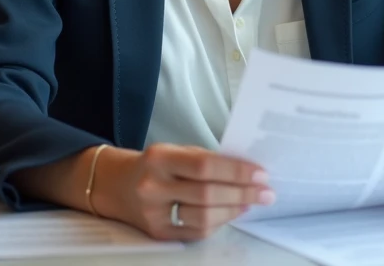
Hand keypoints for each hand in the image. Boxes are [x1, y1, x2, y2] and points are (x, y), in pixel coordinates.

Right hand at [94, 144, 274, 240]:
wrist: (118, 185)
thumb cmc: (156, 165)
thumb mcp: (177, 151)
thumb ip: (208, 159)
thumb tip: (248, 171)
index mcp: (160, 158)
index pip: (205, 166)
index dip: (237, 172)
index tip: (261, 174)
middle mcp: (153, 185)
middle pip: (207, 194)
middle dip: (243, 193)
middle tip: (266, 192)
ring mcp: (153, 212)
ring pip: (203, 217)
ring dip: (234, 210)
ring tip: (250, 202)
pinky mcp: (157, 232)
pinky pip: (195, 232)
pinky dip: (218, 223)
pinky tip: (231, 213)